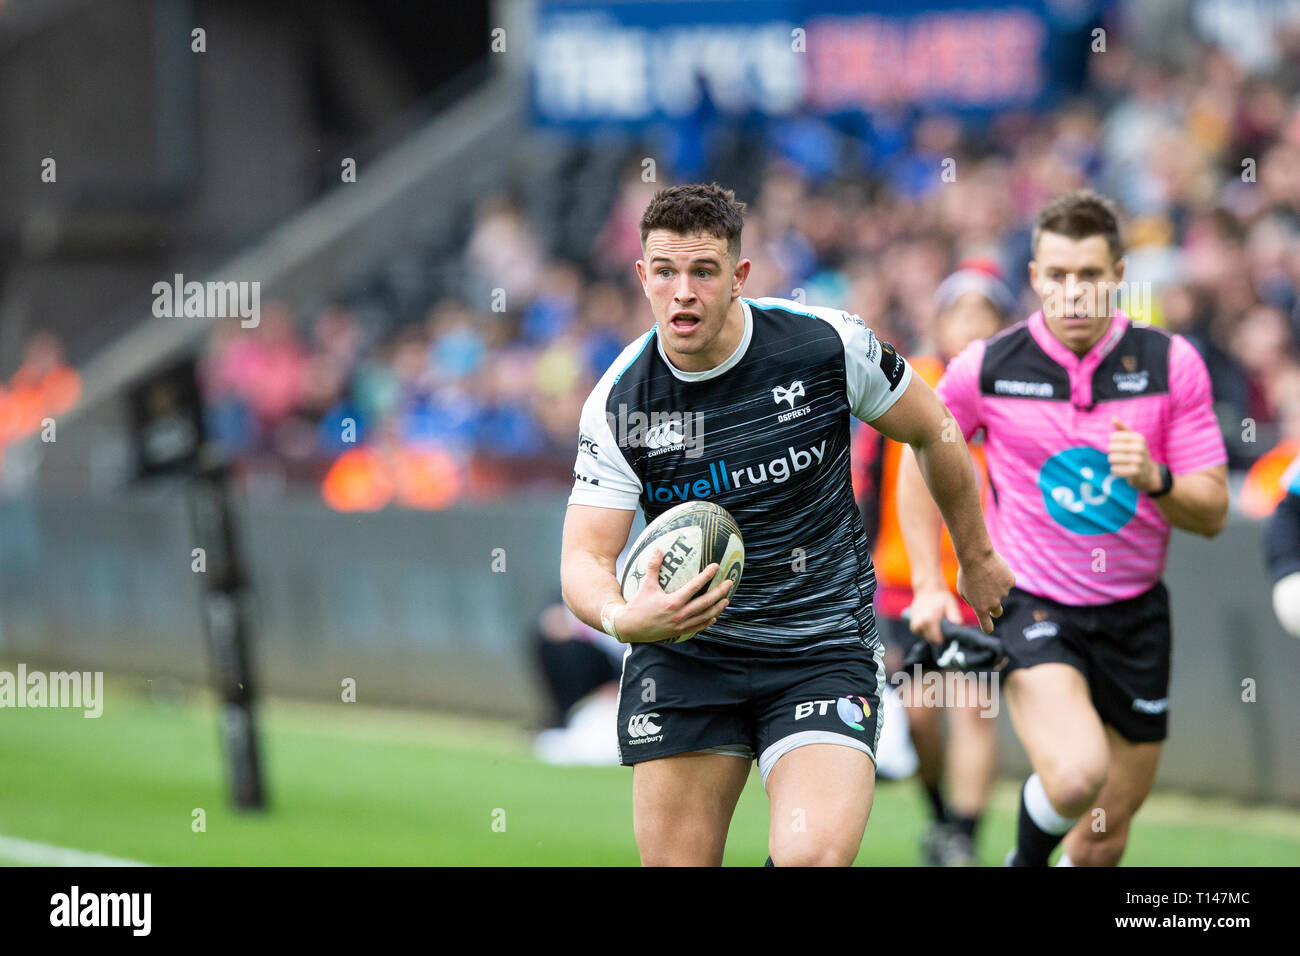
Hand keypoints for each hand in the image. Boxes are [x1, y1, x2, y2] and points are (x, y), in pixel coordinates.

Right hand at [612, 548, 732, 642]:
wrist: (630, 627)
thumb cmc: (637, 605)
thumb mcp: (645, 585)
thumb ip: (653, 567)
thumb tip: (658, 549)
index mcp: (672, 602)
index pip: (694, 587)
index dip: (706, 576)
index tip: (716, 567)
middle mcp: (679, 615)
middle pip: (705, 603)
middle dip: (719, 592)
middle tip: (729, 583)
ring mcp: (680, 625)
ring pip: (705, 616)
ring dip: (717, 608)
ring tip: (726, 599)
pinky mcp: (679, 632)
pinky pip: (698, 627)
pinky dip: (707, 621)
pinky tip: (714, 616)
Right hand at [906, 584, 963, 645]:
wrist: (928, 588)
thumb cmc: (941, 597)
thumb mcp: (950, 604)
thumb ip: (954, 614)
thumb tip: (959, 623)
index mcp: (929, 619)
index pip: (935, 638)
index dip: (942, 639)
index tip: (947, 636)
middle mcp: (920, 622)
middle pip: (929, 638)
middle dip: (937, 638)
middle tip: (944, 632)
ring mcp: (914, 622)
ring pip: (923, 636)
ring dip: (929, 635)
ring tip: (937, 629)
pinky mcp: (912, 621)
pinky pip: (917, 631)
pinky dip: (923, 632)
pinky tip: (930, 627)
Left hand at [956, 549, 1014, 633]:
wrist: (976, 556)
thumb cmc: (966, 573)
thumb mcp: (963, 590)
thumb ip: (972, 601)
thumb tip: (979, 606)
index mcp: (980, 608)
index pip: (987, 626)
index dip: (987, 627)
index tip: (987, 625)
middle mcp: (994, 603)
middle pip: (997, 612)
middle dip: (993, 607)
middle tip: (987, 596)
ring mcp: (1004, 593)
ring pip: (1001, 593)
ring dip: (995, 586)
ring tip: (986, 574)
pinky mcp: (1011, 582)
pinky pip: (1007, 582)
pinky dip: (1002, 577)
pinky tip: (995, 569)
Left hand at [1109, 418, 1160, 492]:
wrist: (1147, 471)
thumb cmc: (1136, 452)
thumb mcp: (1132, 438)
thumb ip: (1122, 428)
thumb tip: (1113, 418)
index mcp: (1139, 438)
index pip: (1113, 437)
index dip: (1113, 442)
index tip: (1119, 445)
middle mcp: (1140, 448)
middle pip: (1111, 447)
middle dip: (1112, 452)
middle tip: (1120, 455)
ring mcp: (1139, 460)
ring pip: (1111, 458)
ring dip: (1113, 461)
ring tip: (1121, 462)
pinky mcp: (1135, 472)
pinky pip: (1114, 469)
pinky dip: (1115, 470)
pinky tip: (1122, 469)